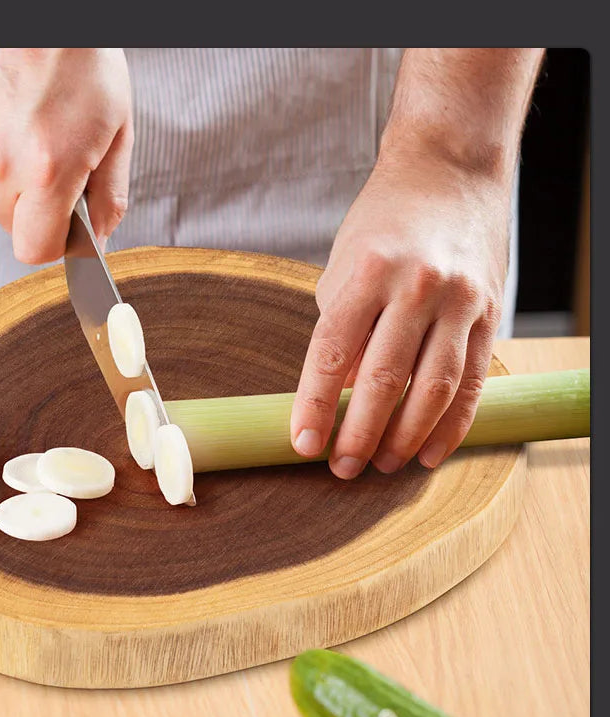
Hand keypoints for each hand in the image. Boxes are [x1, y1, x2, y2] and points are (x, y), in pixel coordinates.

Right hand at [0, 48, 132, 261]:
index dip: (54, 245)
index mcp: (48, 171)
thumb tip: (101, 237)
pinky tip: (14, 116)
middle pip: (12, 224)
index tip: (67, 229)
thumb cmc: (84, 60)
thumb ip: (110, 195)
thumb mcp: (118, 131)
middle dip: (37, 210)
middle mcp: (3, 162)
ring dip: (15, 177)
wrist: (40, 9)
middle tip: (59, 168)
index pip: (34, 249)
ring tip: (37, 132)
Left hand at [290, 146, 510, 477]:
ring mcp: (460, 301)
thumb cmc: (385, 221)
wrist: (450, 170)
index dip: (315, 406)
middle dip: (359, 434)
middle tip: (342, 469)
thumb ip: (341, 328)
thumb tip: (340, 393)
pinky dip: (451, 425)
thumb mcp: (345, 265)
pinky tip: (428, 452)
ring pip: (432, 389)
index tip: (302, 444)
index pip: (331, 354)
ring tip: (383, 466)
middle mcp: (416, 286)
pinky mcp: (491, 313)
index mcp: (368, 271)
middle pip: (383, 380)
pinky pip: (473, 382)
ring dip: (405, 438)